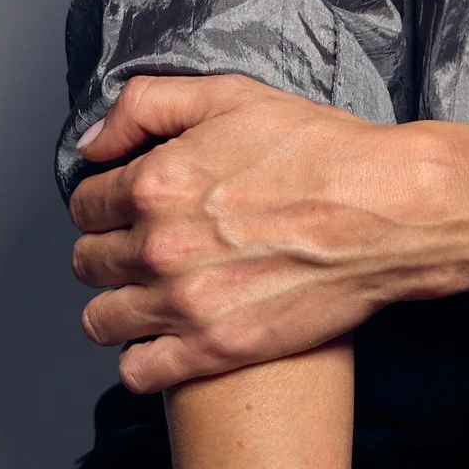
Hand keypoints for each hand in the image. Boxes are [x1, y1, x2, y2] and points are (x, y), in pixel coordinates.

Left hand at [68, 74, 468, 392]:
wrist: (384, 210)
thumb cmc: (317, 149)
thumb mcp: (231, 96)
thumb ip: (148, 105)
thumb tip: (93, 142)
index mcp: (157, 182)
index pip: (85, 203)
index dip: (103, 198)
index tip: (124, 202)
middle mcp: (159, 247)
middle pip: (87, 261)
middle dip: (106, 247)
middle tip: (141, 242)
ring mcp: (184, 305)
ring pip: (100, 320)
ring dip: (116, 303)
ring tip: (147, 290)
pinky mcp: (213, 351)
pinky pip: (137, 372)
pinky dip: (142, 356)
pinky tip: (165, 334)